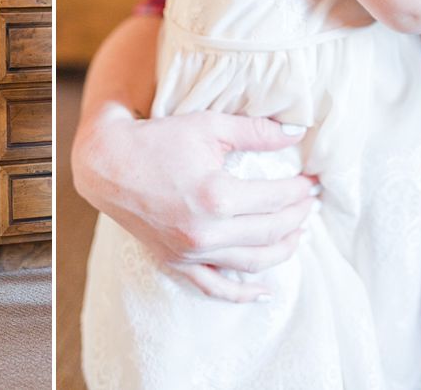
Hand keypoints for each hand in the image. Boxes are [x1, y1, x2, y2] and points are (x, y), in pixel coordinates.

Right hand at [72, 107, 319, 302]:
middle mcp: (207, 231)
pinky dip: (243, 294)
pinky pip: (216, 287)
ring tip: (299, 233)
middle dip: (298, 216)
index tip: (312, 181)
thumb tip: (299, 132)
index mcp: (217, 195)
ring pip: (253, 263)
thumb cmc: (157, 140)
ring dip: (284, 250)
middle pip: (271, 231)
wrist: (107, 163)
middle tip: (310, 202)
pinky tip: (266, 291)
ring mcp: (191, 252)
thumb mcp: (209, 126)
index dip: (300, 190)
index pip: (276, 198)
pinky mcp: (177, 262)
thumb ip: (256, 131)